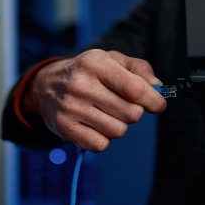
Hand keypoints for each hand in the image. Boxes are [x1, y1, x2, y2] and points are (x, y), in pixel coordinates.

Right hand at [23, 49, 166, 151]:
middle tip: (122, 105)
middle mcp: (80, 84)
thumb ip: (139, 69)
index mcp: (95, 63)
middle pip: (131, 113)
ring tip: (106, 113)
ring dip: (119, 125)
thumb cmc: (87, 73)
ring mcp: (70, 108)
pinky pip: (101, 144)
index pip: (134, 88)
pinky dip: (103, 138)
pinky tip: (94, 124)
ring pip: (118, 131)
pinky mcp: (65, 128)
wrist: (46, 86)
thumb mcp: (111, 60)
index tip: (157, 104)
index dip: (153, 100)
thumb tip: (157, 88)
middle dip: (134, 112)